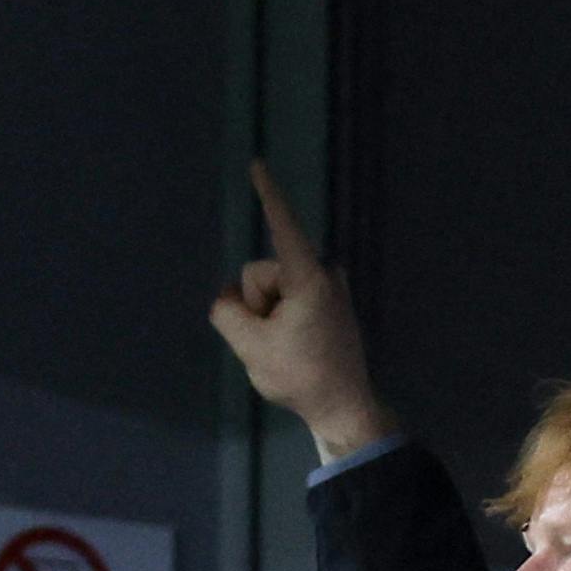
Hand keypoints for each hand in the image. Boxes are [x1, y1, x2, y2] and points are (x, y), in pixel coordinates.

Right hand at [209, 161, 393, 458]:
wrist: (343, 406)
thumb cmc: (301, 376)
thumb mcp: (250, 347)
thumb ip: (227, 312)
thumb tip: (229, 300)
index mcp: (309, 279)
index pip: (282, 227)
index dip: (268, 196)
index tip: (258, 164)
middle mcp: (324, 275)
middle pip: (262, 273)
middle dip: (256, 304)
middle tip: (274, 343)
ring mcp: (331, 289)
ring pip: (273, 289)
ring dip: (269, 315)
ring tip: (288, 348)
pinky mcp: (331, 303)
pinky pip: (289, 298)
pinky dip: (282, 317)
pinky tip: (295, 344)